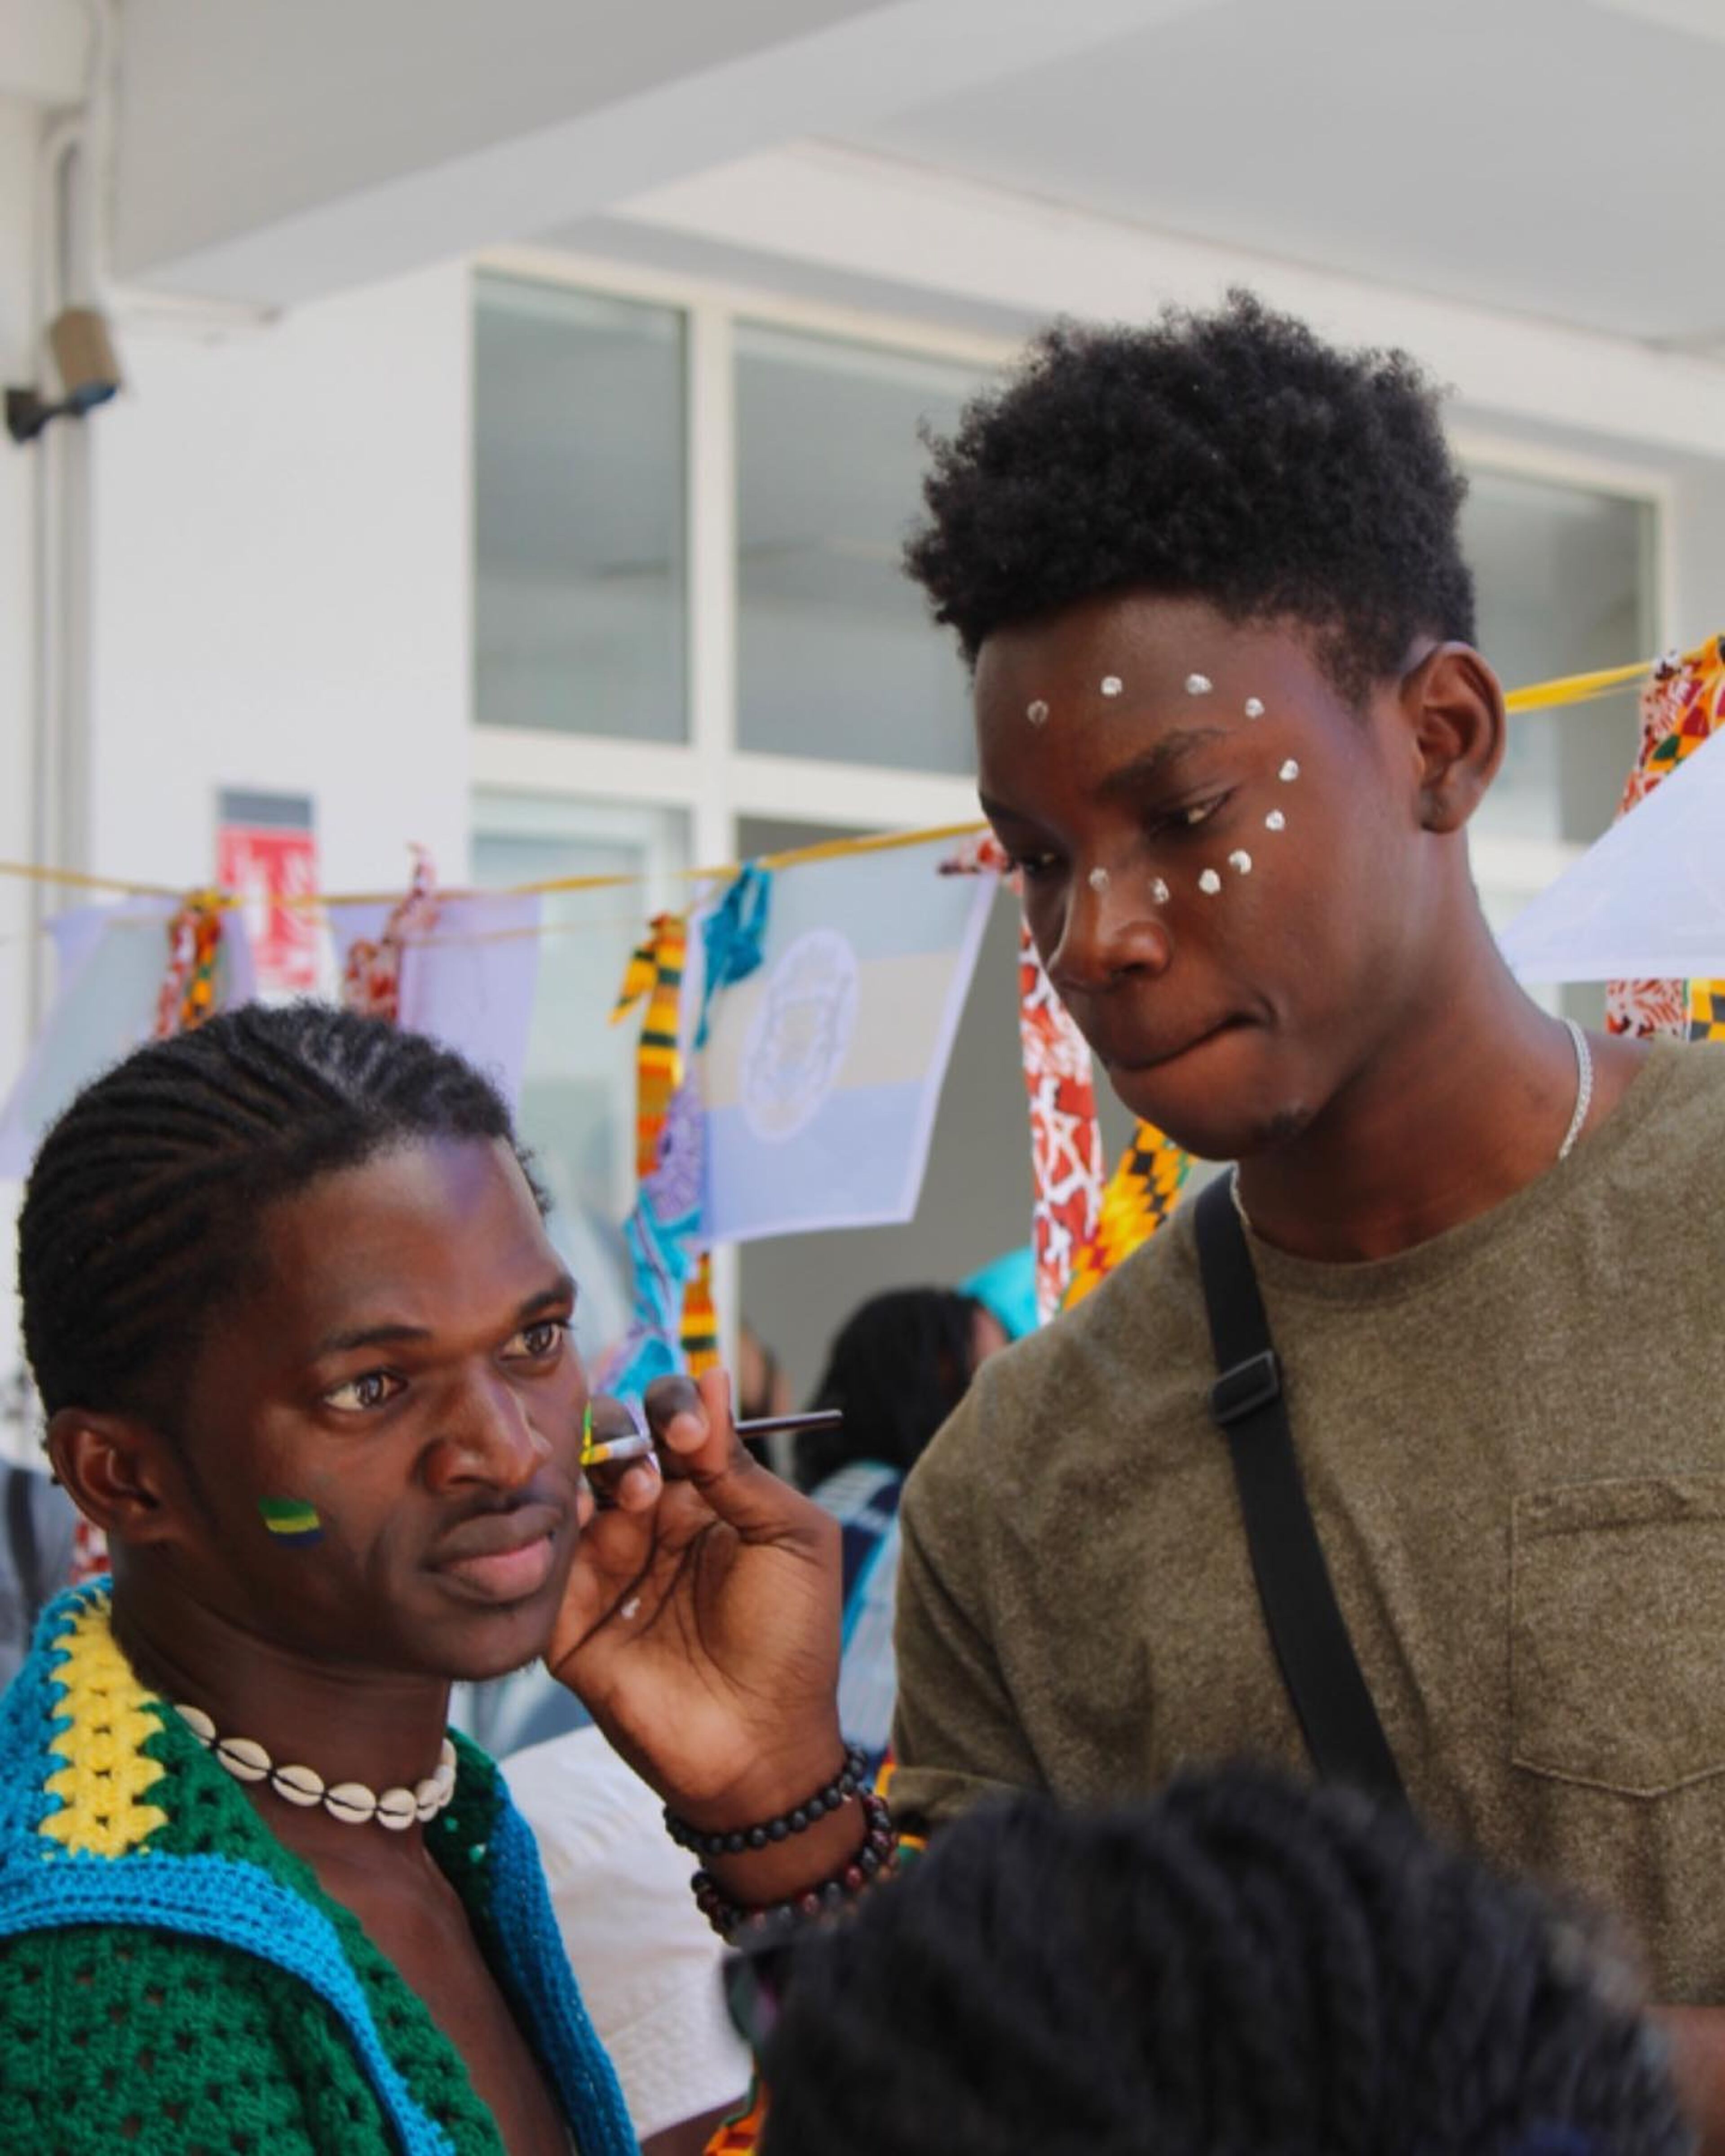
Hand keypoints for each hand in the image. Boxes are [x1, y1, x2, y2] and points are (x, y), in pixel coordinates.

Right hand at [547, 1368, 844, 1825]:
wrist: (763, 1746)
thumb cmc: (792, 1640)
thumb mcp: (790, 1537)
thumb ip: (739, 1463)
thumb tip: (712, 1374)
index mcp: (703, 1496)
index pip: (668, 1422)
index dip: (671, 1407)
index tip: (689, 1428)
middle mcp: (646, 1522)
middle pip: (608, 1443)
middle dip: (620, 1437)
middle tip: (652, 1474)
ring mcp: (602, 1568)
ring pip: (567, 1490)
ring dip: (595, 1480)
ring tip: (634, 1503)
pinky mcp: (565, 1619)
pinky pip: (537, 1562)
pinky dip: (548, 1534)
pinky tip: (573, 1528)